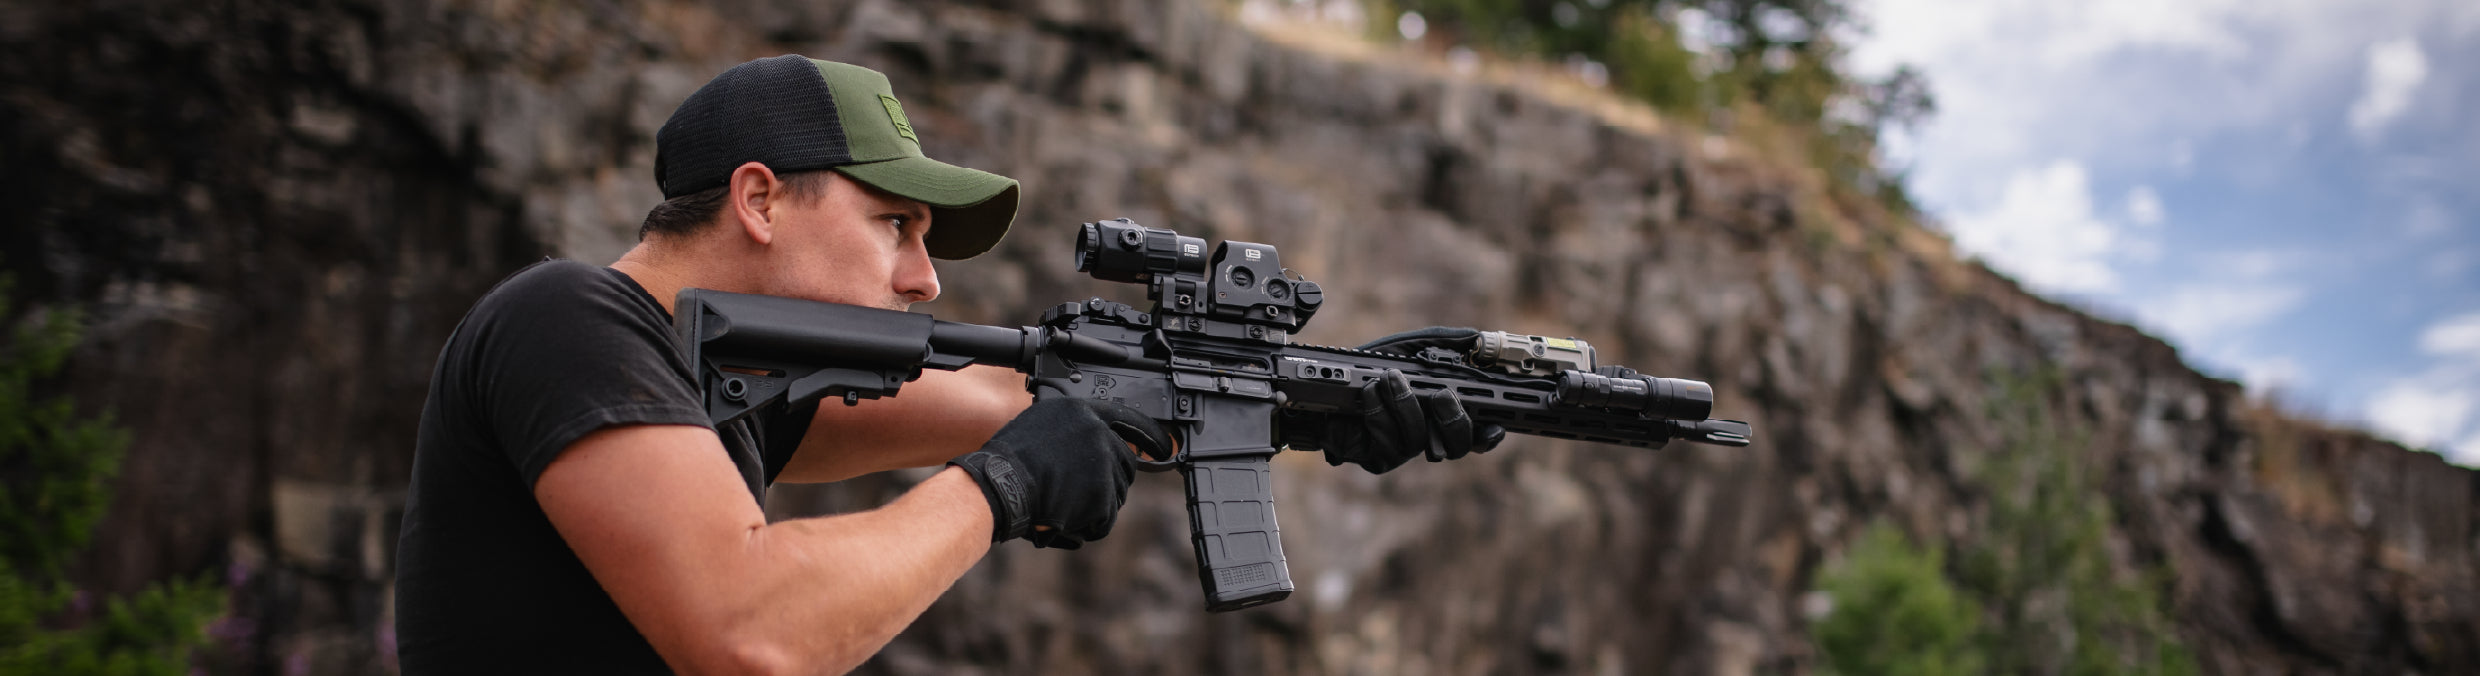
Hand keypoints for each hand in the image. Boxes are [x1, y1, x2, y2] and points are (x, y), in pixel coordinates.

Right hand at [947, 398, 1172, 548]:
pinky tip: (1063, 520)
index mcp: (1082, 411)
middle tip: (1081, 494)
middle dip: (1110, 482)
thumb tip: (1096, 441)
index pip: (1130, 419)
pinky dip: (1088, 526)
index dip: (1151, 435)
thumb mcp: (1041, 426)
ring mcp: (1103, 462)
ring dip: (1095, 506)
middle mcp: (1098, 432)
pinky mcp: (1102, 494)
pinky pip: (1105, 519)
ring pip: (1116, 493)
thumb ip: (1072, 430)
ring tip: (1062, 506)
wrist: (1000, 486)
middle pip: (1126, 463)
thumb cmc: (1008, 461)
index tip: (1167, 446)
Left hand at [1282, 327, 1507, 473]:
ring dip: (1405, 404)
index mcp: (1441, 413)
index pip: (1477, 432)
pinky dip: (1378, 411)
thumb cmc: (1371, 368)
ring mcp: (1402, 450)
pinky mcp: (1377, 458)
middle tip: (1442, 395)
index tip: (1494, 425)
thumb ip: (1446, 343)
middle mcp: (1426, 435)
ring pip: (1418, 440)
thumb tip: (1478, 338)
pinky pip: (1387, 442)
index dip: (1489, 434)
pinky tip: (1369, 393)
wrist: (1326, 384)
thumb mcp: (1410, 348)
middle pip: (1456, 446)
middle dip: (1453, 420)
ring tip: (1390, 379)